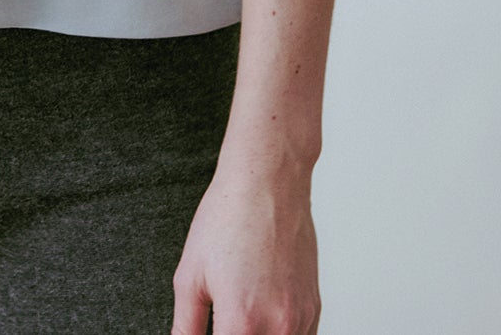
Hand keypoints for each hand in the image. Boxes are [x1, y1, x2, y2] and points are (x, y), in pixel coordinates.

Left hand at [170, 160, 321, 334]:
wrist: (268, 181)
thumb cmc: (228, 218)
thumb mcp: (189, 274)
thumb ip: (185, 325)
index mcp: (242, 322)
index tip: (212, 330)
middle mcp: (278, 327)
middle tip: (223, 324)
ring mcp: (301, 318)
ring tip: (243, 314)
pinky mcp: (314, 307)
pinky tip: (263, 318)